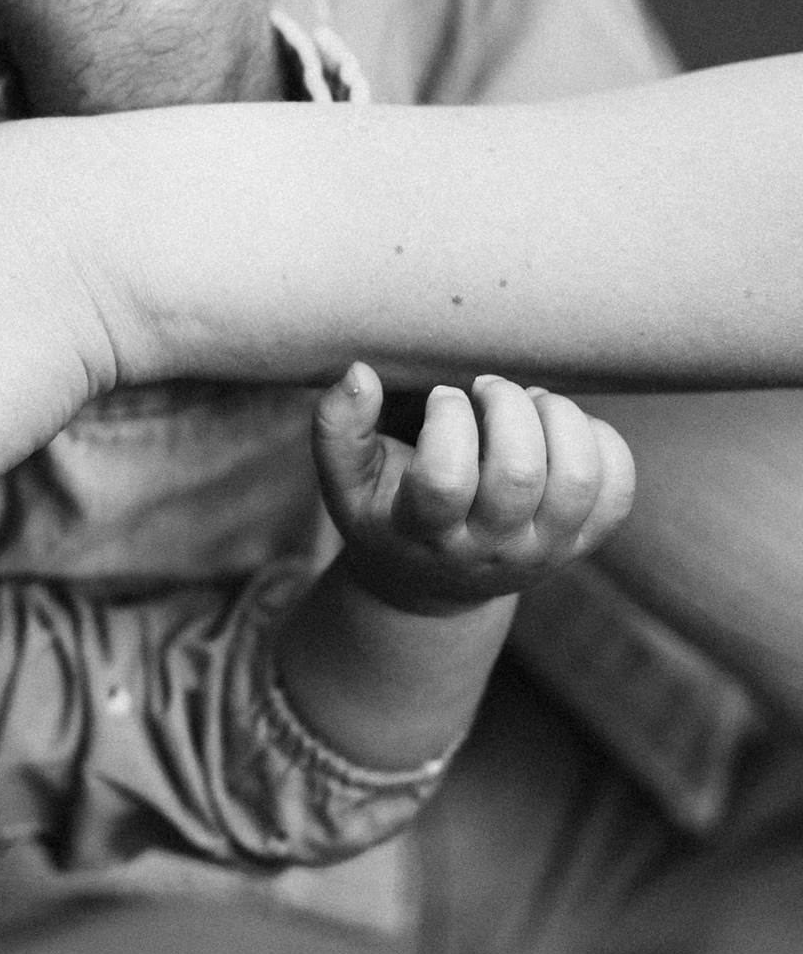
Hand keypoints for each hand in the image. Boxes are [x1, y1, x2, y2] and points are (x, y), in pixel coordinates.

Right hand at [311, 362, 635, 615]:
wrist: (435, 581)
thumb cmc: (387, 513)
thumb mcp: (345, 481)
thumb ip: (338, 427)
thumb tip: (360, 372)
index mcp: (426, 534)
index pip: (446, 480)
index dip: (448, 421)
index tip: (442, 397)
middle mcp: (491, 549)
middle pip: (519, 475)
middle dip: (506, 406)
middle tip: (487, 388)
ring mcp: (544, 549)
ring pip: (576, 478)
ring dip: (558, 417)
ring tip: (530, 403)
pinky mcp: (583, 541)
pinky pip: (616, 488)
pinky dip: (600, 440)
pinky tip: (561, 429)